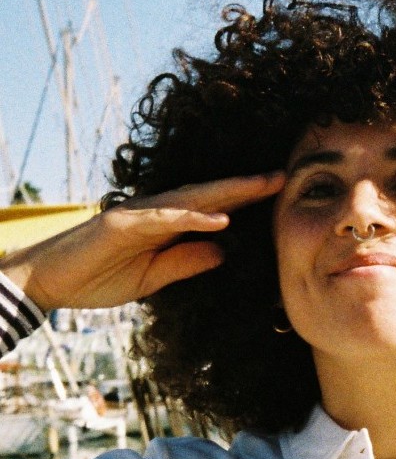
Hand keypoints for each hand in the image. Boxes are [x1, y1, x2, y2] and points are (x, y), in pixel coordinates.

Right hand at [2, 171, 284, 312]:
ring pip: (191, 198)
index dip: (244, 200)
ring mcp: (137, 215)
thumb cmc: (99, 278)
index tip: (279, 195)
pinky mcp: (120, 225)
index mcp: (165, 226)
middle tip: (284, 175)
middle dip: (247, 186)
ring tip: (263, 186)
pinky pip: (163, 220)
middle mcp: (154, 213)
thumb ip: (187, 263)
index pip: (212, 208)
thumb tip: (223, 251)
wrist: (49, 283)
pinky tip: (220, 219)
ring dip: (228, 191)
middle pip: (209, 195)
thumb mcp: (155, 278)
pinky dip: (193, 218)